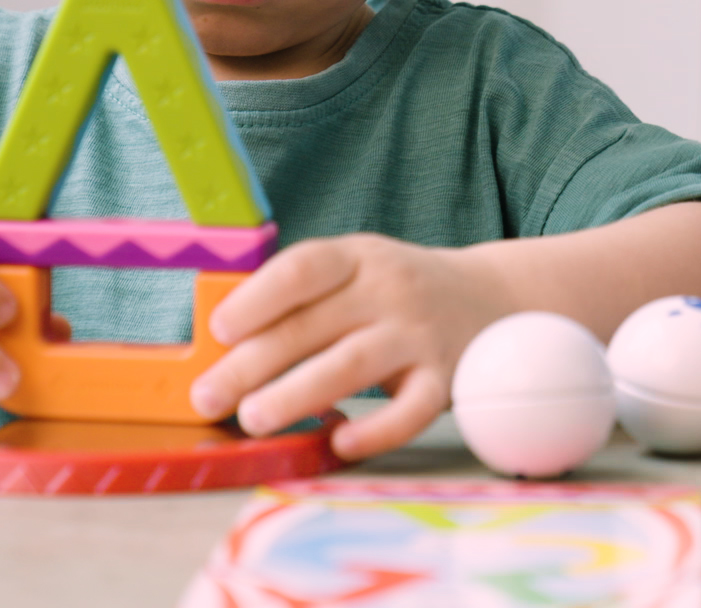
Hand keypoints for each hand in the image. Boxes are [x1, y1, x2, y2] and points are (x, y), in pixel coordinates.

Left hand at [189, 234, 515, 459]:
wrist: (492, 298)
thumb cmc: (395, 290)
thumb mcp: (355, 270)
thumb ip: (303, 297)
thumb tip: (225, 341)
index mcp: (356, 257)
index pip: (302, 269)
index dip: (257, 298)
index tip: (218, 330)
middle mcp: (387, 290)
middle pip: (312, 326)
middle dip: (252, 363)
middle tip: (208, 397)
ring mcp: (419, 335)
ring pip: (351, 366)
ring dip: (296, 394)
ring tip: (253, 420)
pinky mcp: (447, 380)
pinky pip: (411, 411)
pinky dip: (375, 431)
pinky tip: (338, 443)